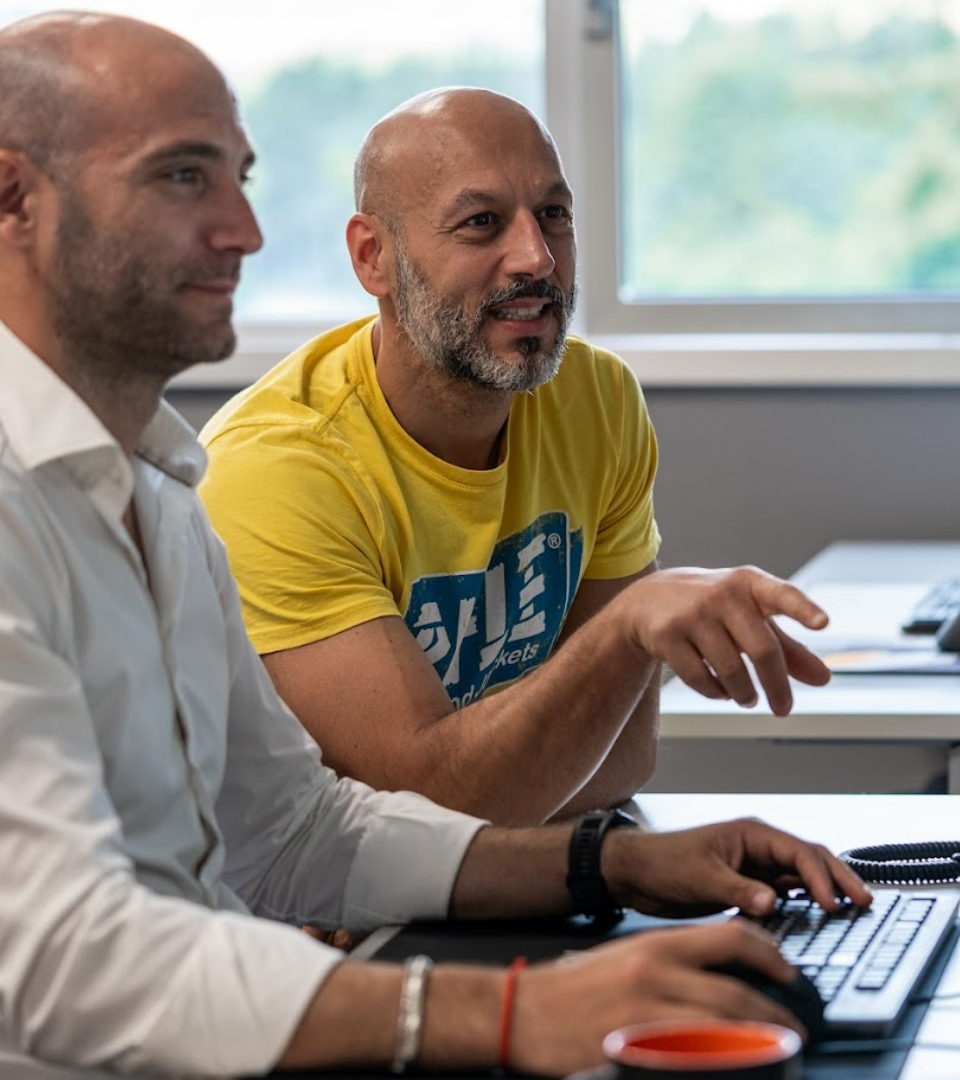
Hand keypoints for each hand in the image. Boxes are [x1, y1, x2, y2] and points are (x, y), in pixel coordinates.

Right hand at [511, 920, 803, 1075]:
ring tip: (778, 1050)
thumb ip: (670, 965)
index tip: (786, 969)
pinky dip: (724, 1060)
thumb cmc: (570, 987)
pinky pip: (696, 1056)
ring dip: (758, 1039)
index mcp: (655, 945)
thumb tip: (715, 980)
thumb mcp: (625, 958)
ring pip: (723, 1025)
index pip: (729, 937)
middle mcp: (656, 972)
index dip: (768, 952)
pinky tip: (738, 1065)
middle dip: (774, 1009)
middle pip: (734, 989)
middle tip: (794, 1023)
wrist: (523, 1010)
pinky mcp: (637, 1047)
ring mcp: (647, 1012)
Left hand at [605, 817, 871, 917]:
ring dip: (825, 891)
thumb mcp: (699, 877)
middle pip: (811, 860)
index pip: (799, 853)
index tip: (833, 904)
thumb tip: (772, 903)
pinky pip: (785, 894)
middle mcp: (759, 848)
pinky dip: (804, 903)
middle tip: (865, 902)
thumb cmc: (662, 862)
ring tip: (851, 911)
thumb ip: (737, 890)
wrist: (636, 873)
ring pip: (801, 877)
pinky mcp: (748, 886)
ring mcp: (755, 867)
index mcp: (751, 834)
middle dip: (839, 878)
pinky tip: (817, 919)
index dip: (821, 878)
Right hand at [622, 566, 830, 715]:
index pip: (782, 594)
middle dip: (777, 686)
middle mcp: (721, 594)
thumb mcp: (750, 617)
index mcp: (749, 583)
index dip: (803, 609)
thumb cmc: (713, 609)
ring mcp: (691, 614)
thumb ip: (787, 646)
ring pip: (731, 670)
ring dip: (745, 694)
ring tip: (748, 698)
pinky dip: (716, 693)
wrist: (647, 600)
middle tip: (783, 708)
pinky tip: (721, 691)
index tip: (823, 623)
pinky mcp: (666, 635)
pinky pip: (701, 678)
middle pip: (762, 649)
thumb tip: (823, 678)